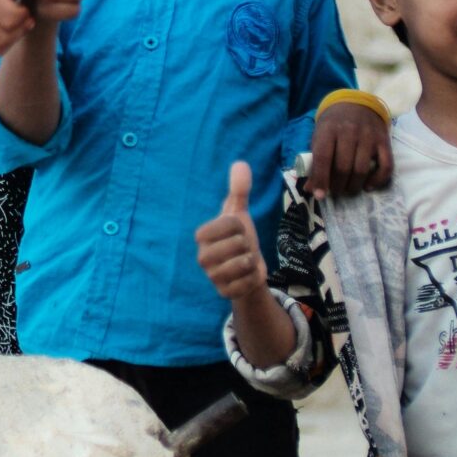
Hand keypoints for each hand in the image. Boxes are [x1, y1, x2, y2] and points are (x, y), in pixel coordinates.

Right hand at [193, 162, 267, 301]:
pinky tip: (247, 276)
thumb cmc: (239, 238)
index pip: (230, 224)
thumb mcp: (239, 213)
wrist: (246, 269)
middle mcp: (203, 256)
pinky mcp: (224, 292)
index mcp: (203, 235)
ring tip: (245, 262)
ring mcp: (212, 276)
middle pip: (238, 244)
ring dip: (251, 262)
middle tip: (242, 249)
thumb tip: (240, 163)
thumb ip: (239, 190)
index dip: (241, 226)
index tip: (237, 231)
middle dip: (248, 245)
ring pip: (243, 264)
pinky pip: (247, 282)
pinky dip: (253, 278)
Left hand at [308, 98, 393, 197]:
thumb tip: (311, 189)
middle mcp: (349, 131)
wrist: (357, 105)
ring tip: (348, 190)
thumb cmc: (334, 125)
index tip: (320, 195)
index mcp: (329, 129)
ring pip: (362, 169)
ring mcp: (369, 136)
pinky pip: (386, 166)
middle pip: (344, 167)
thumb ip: (315, 162)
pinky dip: (378, 180)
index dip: (321, 179)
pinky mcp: (384, 142)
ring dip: (354, 186)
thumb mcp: (319, 137)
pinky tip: (368, 186)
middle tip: (335, 192)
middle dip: (338, 186)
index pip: (323, 157)